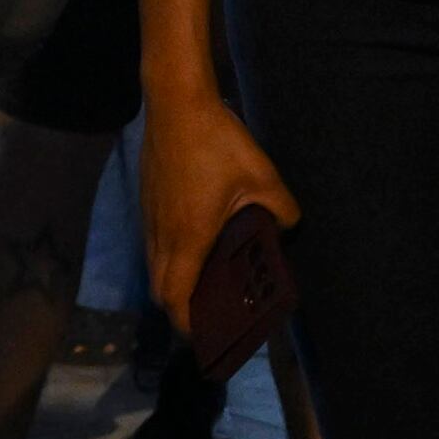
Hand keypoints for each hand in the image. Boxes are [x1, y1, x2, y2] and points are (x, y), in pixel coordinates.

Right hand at [139, 89, 299, 327]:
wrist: (175, 101)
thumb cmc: (218, 141)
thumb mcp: (263, 177)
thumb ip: (282, 210)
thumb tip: (290, 228)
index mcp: (189, 237)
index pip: (176, 297)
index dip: (187, 324)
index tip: (203, 336)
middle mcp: (162, 233)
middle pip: (160, 289)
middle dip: (179, 310)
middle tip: (207, 315)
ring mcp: (149, 215)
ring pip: (153, 265)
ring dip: (171, 283)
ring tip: (201, 285)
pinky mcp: (147, 199)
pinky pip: (152, 243)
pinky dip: (167, 259)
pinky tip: (192, 245)